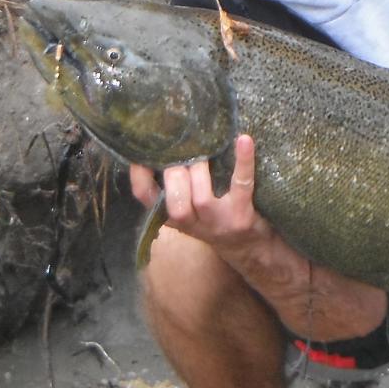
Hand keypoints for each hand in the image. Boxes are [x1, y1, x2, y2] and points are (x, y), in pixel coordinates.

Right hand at [129, 135, 275, 251]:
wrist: (248, 247)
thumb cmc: (215, 219)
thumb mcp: (188, 209)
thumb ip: (175, 185)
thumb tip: (164, 144)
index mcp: (173, 216)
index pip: (147, 199)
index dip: (140, 177)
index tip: (139, 155)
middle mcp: (193, 223)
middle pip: (175, 205)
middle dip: (174, 176)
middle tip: (180, 152)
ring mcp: (219, 221)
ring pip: (202, 198)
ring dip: (200, 171)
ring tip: (202, 151)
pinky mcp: (242, 214)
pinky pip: (242, 185)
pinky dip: (243, 161)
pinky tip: (244, 140)